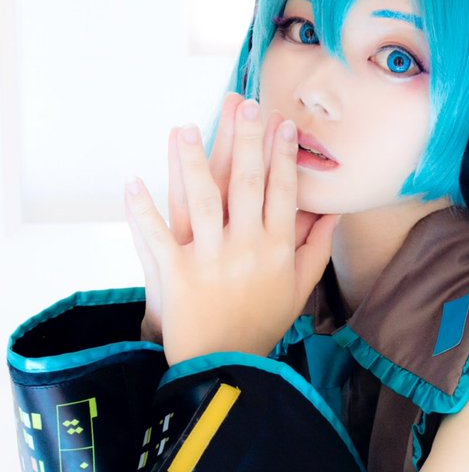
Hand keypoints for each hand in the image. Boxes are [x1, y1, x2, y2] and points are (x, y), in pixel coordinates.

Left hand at [125, 97, 339, 365]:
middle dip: (245, 141)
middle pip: (246, 184)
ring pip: (200, 200)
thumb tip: (334, 214)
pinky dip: (142, 210)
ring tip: (186, 128)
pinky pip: (156, 235)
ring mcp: (210, 259)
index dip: (283, 156)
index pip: (282, 192)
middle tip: (245, 105)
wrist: (226, 367)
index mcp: (276, 250)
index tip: (282, 125)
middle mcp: (246, 248)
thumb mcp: (298, 289)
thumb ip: (316, 250)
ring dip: (192, 161)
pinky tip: (133, 182)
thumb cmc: (261, 325)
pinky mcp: (176, 274)